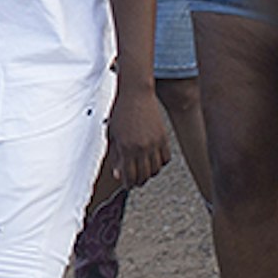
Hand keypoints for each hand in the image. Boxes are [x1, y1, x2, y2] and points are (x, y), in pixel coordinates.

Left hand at [91, 82, 173, 205]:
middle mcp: (142, 147)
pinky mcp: (163, 137)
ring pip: (156, 169)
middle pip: (144, 176)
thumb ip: (115, 156)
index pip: (130, 176)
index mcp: (126, 147)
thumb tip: (117, 174)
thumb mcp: (112, 135)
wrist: (136, 94)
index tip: (126, 184)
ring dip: (149, 173)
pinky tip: (153, 160)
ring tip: (143, 170)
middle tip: (134, 180)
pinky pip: (165, 158)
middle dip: (138, 181)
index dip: (128, 183)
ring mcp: (154, 143)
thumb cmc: (120, 112)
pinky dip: (160, 163)